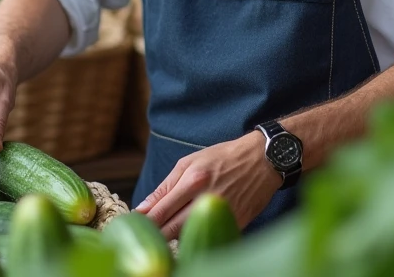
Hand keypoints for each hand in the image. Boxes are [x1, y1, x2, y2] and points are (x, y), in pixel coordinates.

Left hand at [136, 132, 282, 238]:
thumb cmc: (223, 157)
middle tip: (144, 237)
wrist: (263, 160)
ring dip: (174, 236)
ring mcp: (222, 214)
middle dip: (155, 235)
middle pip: (172, 229)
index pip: (160, 211)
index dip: (143, 222)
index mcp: (193, 181)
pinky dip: (196, 236)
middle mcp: (206, 199)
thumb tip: (143, 208)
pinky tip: (189, 232)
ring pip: (189, 236)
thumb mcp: (189, 162)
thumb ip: (166, 186)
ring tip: (164, 233)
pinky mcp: (236, 225)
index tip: (130, 228)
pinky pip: (209, 236)